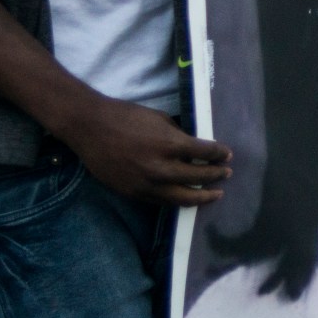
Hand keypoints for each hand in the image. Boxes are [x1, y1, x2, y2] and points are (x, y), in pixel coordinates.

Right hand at [62, 97, 233, 206]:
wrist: (90, 128)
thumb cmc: (125, 116)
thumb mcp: (159, 119)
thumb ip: (179, 136)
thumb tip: (196, 148)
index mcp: (169, 144)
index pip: (205, 153)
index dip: (219, 154)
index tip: (227, 154)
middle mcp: (160, 168)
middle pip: (199, 177)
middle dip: (216, 175)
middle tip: (226, 173)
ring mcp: (147, 185)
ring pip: (183, 197)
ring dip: (203, 196)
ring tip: (216, 194)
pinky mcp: (134, 194)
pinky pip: (163, 201)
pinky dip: (179, 199)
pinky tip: (188, 197)